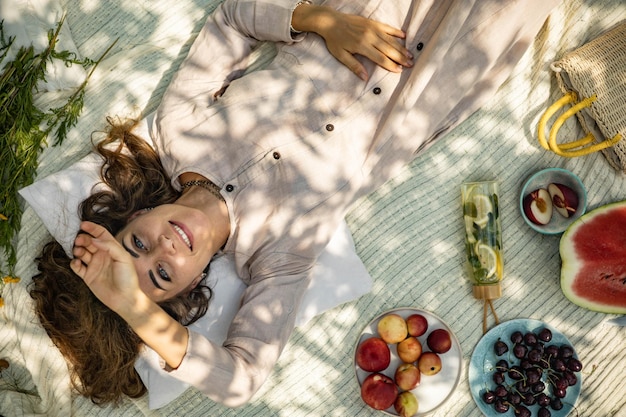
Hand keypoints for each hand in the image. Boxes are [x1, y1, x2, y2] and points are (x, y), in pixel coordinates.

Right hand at [70, 221, 142, 313]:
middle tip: (79, 240)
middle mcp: (102, 255)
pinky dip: (74, 263)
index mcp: (112, 249)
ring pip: (81, 252)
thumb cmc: (128, 278)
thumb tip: (95, 239)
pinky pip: (77, 267)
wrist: (125, 298)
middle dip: (82, 238)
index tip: (82, 225)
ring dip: (77, 249)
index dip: (92, 228)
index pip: (101, 234)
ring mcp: (94, 265)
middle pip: (89, 242)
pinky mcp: (88, 276)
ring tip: (78, 251)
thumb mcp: (123, 258)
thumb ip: (110, 246)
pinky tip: (76, 263)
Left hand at [292, 5, 412, 80]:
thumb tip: (365, 78)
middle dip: (400, 58)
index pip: (380, 58)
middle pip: (388, 49)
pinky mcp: (372, 22)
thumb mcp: (341, 55)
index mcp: (362, 46)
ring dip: (401, 47)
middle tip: (410, 64)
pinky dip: (396, 32)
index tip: (399, 71)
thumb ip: (354, 66)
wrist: (330, 21)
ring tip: (410, 54)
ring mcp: (372, 28)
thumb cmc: (334, 40)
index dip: (390, 65)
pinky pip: (387, 27)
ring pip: (390, 39)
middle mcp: (369, 37)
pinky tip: (404, 37)